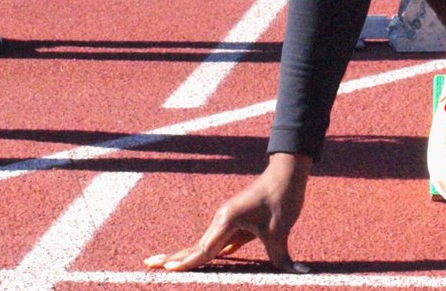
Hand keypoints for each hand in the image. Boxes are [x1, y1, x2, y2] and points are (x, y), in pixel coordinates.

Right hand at [143, 153, 311, 272]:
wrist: (288, 172)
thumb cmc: (282, 198)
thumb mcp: (280, 230)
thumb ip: (281, 256)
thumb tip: (298, 274)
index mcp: (227, 221)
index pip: (203, 249)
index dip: (186, 263)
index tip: (165, 271)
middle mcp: (222, 219)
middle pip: (195, 246)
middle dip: (172, 258)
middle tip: (147, 265)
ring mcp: (227, 219)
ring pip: (204, 244)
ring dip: (185, 255)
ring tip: (164, 265)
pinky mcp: (235, 221)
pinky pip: (216, 241)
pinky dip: (204, 251)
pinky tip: (194, 259)